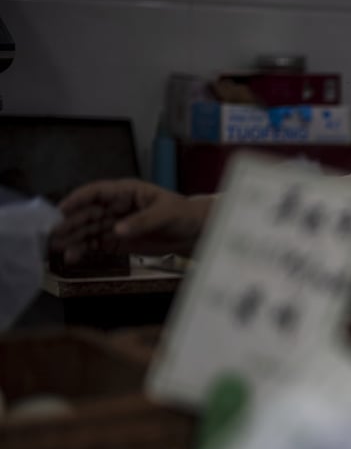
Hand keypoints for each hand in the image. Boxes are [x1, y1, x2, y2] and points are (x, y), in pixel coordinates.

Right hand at [49, 179, 213, 261]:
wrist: (197, 233)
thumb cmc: (184, 215)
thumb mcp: (166, 214)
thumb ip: (142, 221)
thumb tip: (118, 230)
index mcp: (126, 192)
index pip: (96, 192)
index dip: (78, 199)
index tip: (62, 209)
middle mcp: (116, 206)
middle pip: (88, 213)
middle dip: (71, 223)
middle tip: (54, 234)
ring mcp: (117, 224)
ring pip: (90, 230)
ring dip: (74, 238)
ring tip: (59, 248)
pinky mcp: (120, 241)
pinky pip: (98, 244)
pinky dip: (85, 250)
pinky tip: (74, 256)